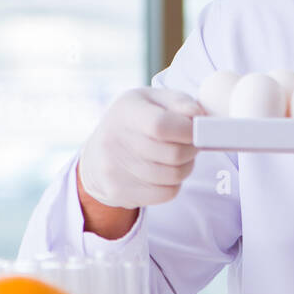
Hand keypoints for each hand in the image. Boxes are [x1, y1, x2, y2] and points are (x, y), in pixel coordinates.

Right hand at [77, 87, 202, 208]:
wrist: (97, 155)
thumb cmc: (133, 122)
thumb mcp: (153, 100)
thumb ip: (178, 102)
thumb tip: (197, 115)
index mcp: (126, 112)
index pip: (162, 126)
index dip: (187, 130)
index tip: (194, 130)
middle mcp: (114, 140)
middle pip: (174, 154)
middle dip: (191, 149)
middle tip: (190, 144)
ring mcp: (114, 169)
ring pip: (174, 175)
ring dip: (185, 166)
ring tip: (178, 157)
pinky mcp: (120, 192)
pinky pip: (167, 193)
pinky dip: (174, 183)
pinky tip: (165, 172)